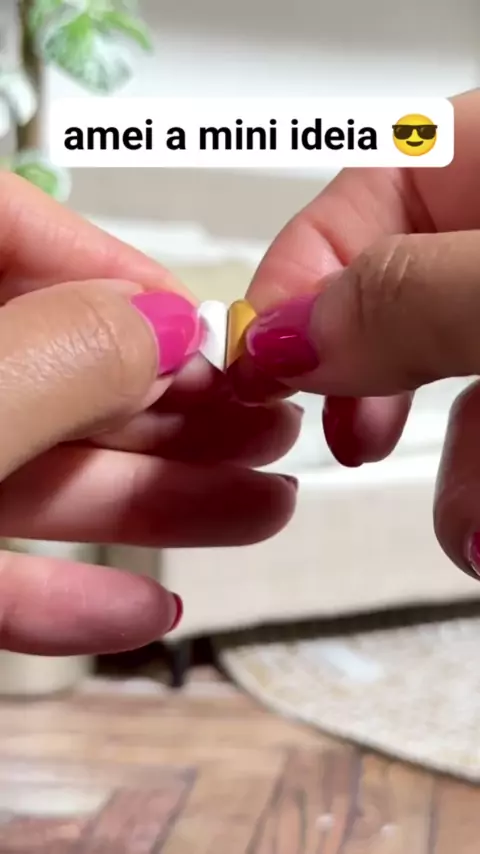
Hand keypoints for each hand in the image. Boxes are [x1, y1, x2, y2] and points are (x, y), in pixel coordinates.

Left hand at [0, 174, 299, 655]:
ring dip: (147, 504)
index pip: (11, 228)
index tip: (201, 325)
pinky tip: (139, 610)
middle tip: (266, 431)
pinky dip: (57, 597)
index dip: (115, 273)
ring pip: (34, 474)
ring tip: (255, 511)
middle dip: (170, 412)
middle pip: (50, 372)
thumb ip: (60, 357)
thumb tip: (162, 327)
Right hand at [236, 88, 479, 580]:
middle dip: (368, 397)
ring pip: (460, 397)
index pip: (355, 206)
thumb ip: (404, 298)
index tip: (252, 373)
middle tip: (342, 439)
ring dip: (455, 481)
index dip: (291, 292)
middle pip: (396, 314)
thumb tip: (290, 336)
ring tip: (475, 532)